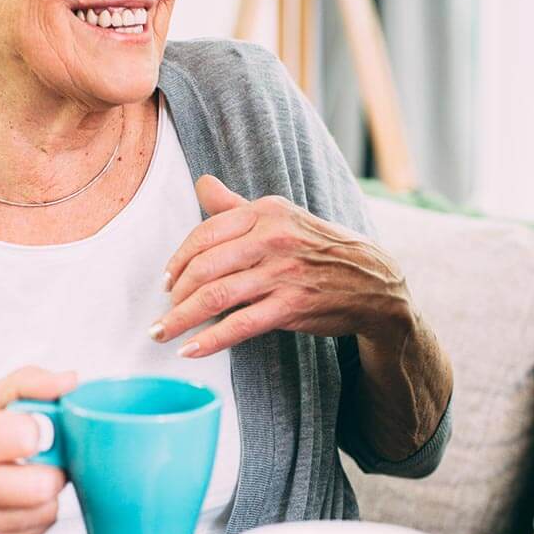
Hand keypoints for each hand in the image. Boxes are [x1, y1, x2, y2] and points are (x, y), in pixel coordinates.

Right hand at [0, 366, 76, 533]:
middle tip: (39, 457)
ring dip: (48, 491)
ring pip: (46, 509)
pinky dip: (37, 513)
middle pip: (42, 485)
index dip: (40, 429)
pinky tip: (18, 499)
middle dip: (52, 466)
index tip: (32, 427)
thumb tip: (69, 381)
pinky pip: (39, 530)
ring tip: (27, 475)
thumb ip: (26, 383)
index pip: (24, 436)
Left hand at [151, 175, 415, 357]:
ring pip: (216, 296)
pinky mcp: (292, 305)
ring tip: (162, 333)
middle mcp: (272, 238)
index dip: (178, 260)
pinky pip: (240, 325)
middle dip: (174, 294)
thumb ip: (235, 205)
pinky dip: (210, 340)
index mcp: (265, 211)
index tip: (165, 280)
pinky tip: (190, 350)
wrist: (373, 281)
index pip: (205, 233)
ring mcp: (282, 272)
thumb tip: (202, 183)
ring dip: (181, 319)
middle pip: (204, 266)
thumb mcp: (280, 216)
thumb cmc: (317, 247)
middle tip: (160, 313)